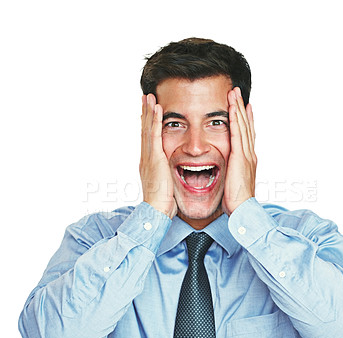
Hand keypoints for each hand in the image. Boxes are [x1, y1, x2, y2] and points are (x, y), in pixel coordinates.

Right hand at [139, 94, 176, 218]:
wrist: (156, 212)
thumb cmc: (163, 203)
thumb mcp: (165, 185)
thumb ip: (167, 175)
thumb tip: (173, 174)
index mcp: (149, 163)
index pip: (148, 139)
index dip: (148, 125)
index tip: (148, 112)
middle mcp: (146, 157)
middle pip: (145, 130)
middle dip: (145, 113)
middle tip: (145, 98)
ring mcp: (149, 157)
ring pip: (148, 129)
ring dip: (148, 111)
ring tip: (149, 96)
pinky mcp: (155, 158)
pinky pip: (154, 135)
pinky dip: (155, 120)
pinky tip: (157, 108)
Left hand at [222, 87, 256, 215]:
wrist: (243, 209)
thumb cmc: (237, 200)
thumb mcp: (234, 181)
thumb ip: (232, 171)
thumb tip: (227, 169)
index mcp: (248, 159)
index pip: (246, 134)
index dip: (245, 119)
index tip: (242, 106)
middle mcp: (250, 154)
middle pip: (246, 125)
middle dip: (241, 108)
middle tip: (238, 92)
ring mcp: (246, 154)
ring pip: (242, 126)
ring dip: (238, 108)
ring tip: (234, 93)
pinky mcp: (240, 157)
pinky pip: (237, 134)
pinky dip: (235, 120)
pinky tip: (232, 108)